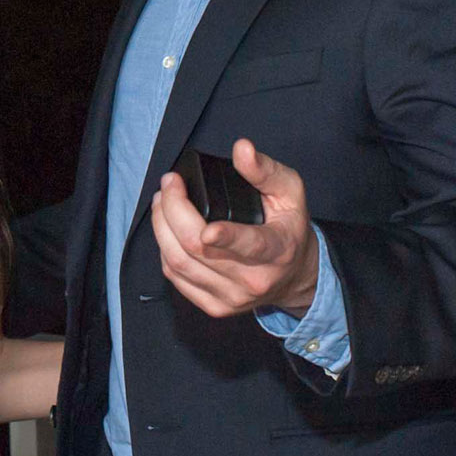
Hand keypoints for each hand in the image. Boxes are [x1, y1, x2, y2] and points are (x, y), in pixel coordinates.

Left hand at [148, 138, 319, 317]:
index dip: (225, 237)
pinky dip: (164, 248)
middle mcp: (253, 279)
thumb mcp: (290, 192)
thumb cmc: (289, 228)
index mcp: (277, 250)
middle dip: (173, 211)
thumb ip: (265, 170)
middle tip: (169, 184)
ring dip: (161, 227)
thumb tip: (242, 149)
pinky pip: (175, 277)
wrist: (294, 275)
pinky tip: (166, 229)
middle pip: (198, 250)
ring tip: (161, 201)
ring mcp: (231, 297)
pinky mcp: (214, 306)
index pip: (249, 245)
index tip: (207, 227)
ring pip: (179, 264)